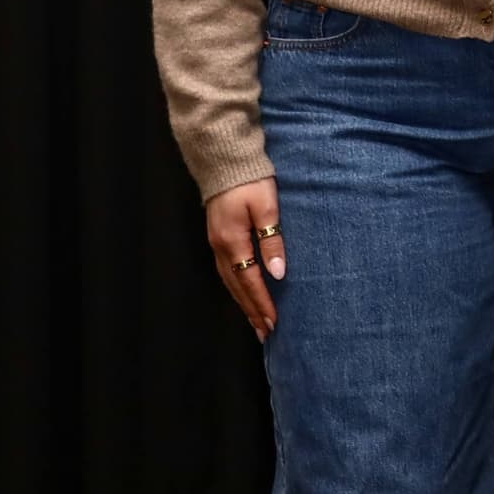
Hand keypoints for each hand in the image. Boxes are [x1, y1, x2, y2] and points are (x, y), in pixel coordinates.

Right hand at [205, 177, 284, 341]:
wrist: (224, 160)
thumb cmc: (250, 181)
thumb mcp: (266, 208)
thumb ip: (272, 240)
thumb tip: (277, 273)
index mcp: (233, 242)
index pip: (250, 281)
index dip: (262, 303)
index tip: (274, 323)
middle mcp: (221, 247)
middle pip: (237, 287)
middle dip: (252, 310)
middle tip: (265, 333)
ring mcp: (216, 243)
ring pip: (229, 282)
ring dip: (243, 303)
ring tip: (256, 321)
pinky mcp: (218, 236)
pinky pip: (226, 271)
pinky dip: (236, 287)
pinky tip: (243, 293)